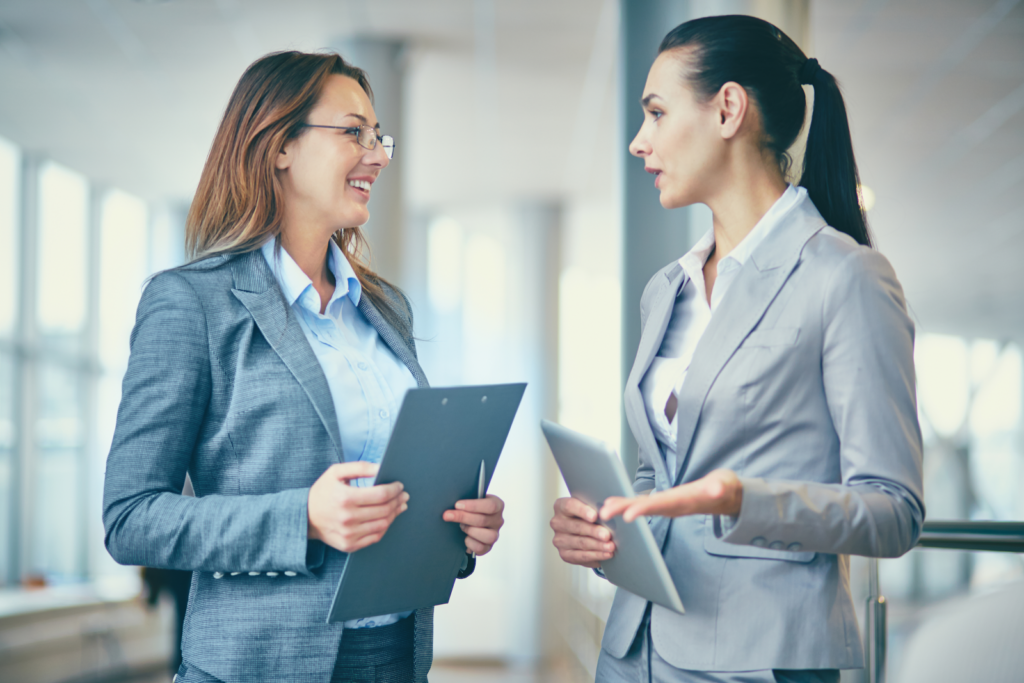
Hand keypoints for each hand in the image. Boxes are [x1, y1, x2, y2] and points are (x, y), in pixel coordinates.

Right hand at [307, 462, 408, 552]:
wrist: (305, 517)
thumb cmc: (322, 492)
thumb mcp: (336, 472)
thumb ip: (359, 467)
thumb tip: (381, 468)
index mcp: (345, 498)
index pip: (381, 494)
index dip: (394, 489)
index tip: (399, 486)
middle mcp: (347, 518)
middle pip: (384, 510)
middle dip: (398, 501)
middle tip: (404, 495)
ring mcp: (349, 534)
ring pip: (383, 524)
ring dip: (395, 514)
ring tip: (400, 506)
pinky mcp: (349, 545)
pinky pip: (375, 537)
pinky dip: (385, 527)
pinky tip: (388, 518)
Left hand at [443, 495, 503, 555]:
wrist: (471, 520)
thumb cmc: (472, 508)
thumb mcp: (472, 499)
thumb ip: (467, 499)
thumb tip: (455, 505)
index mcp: (497, 505)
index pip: (490, 505)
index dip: (473, 506)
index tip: (457, 505)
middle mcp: (498, 520)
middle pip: (483, 520)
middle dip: (463, 517)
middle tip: (448, 515)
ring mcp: (494, 534)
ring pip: (487, 536)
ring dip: (470, 530)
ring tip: (462, 527)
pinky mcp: (488, 546)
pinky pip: (480, 548)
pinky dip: (470, 543)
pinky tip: (465, 537)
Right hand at [550, 497, 615, 568]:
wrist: (588, 534)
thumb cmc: (591, 516)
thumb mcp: (593, 507)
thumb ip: (599, 507)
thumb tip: (610, 509)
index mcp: (561, 506)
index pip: (569, 506)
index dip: (582, 511)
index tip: (595, 516)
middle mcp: (557, 523)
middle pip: (576, 526)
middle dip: (594, 531)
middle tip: (607, 535)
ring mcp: (559, 540)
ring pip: (580, 542)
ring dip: (598, 545)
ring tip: (611, 546)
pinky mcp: (565, 554)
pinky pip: (581, 556)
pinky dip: (596, 555)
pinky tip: (606, 554)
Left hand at [600, 469, 742, 522]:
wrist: (728, 496)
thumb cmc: (724, 488)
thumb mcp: (724, 485)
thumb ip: (719, 487)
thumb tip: (717, 489)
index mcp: (684, 502)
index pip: (661, 506)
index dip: (644, 509)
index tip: (627, 515)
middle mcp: (673, 506)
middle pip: (646, 508)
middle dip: (625, 510)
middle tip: (604, 514)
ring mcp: (669, 506)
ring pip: (643, 508)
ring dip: (623, 508)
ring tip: (604, 509)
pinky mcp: (667, 503)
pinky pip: (645, 504)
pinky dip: (629, 504)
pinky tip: (613, 503)